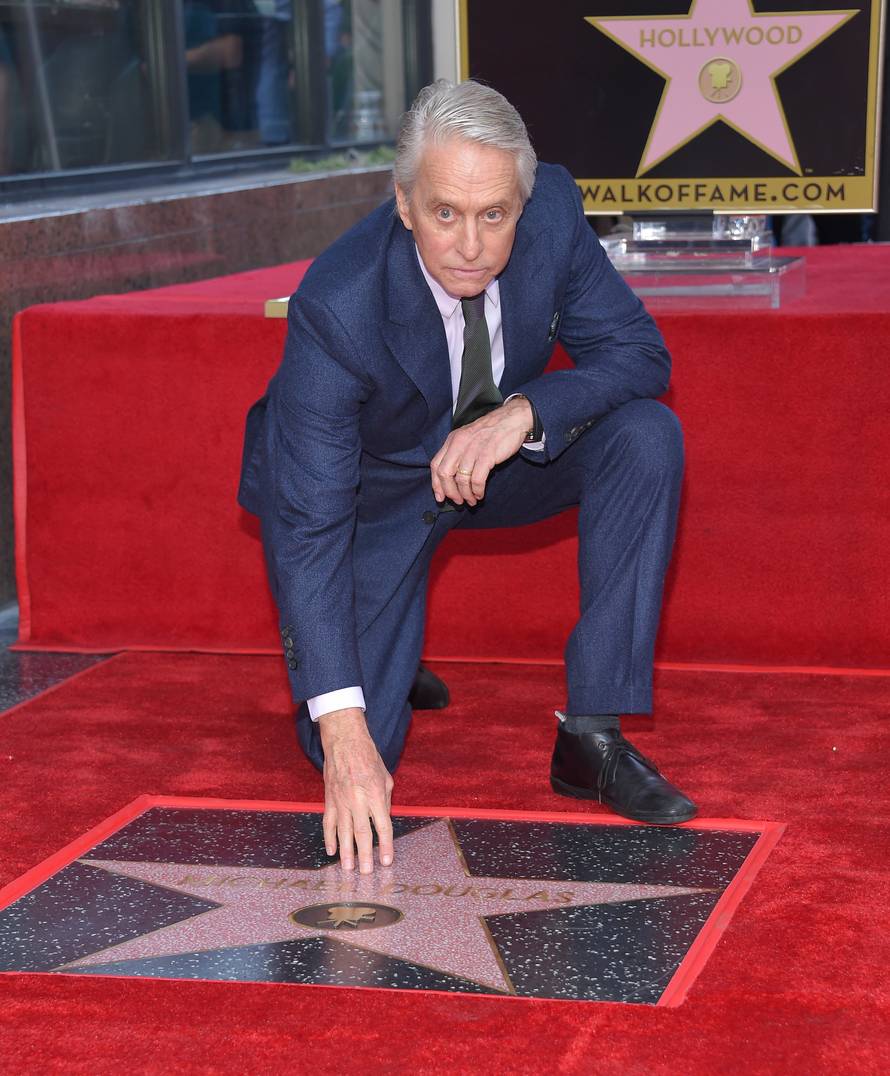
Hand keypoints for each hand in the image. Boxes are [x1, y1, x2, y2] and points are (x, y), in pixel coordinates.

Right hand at [318, 707, 393, 873]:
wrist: (344, 743)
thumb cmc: (368, 758)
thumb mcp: (386, 778)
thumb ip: (385, 801)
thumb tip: (383, 820)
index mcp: (375, 794)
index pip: (383, 826)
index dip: (386, 845)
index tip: (387, 860)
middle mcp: (358, 800)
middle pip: (362, 834)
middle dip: (365, 855)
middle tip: (365, 873)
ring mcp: (341, 801)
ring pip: (343, 832)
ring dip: (346, 852)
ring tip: (348, 868)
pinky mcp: (329, 800)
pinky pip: (328, 823)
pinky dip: (329, 838)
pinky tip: (331, 851)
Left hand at [430, 396, 532, 506]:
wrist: (513, 419)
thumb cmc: (491, 431)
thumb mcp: (468, 438)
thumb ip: (458, 454)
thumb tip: (451, 479)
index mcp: (452, 440)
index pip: (436, 465)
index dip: (436, 484)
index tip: (441, 497)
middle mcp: (459, 443)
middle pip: (445, 473)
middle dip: (450, 492)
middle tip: (458, 501)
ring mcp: (473, 448)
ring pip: (461, 479)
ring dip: (466, 494)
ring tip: (472, 500)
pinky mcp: (487, 454)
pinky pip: (477, 478)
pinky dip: (477, 490)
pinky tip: (480, 494)